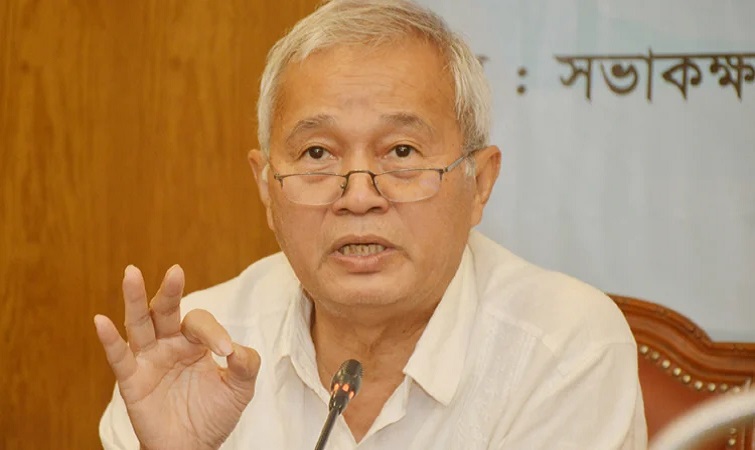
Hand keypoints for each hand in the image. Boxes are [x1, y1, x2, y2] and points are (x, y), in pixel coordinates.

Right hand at [94, 265, 259, 449]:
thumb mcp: (240, 388)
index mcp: (194, 341)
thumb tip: (237, 348)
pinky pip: (119, 357)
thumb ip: (246, 364)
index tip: (226, 352)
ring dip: (135, 300)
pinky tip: (101, 321)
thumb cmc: (214, 413)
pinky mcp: (133, 381)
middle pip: (165, 310)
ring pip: (139, 324)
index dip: (214, 333)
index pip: (200, 323)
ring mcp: (149, 360)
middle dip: (170, 291)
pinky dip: (109, 339)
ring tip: (132, 273)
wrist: (194, 447)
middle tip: (176, 271)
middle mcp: (169, 344)